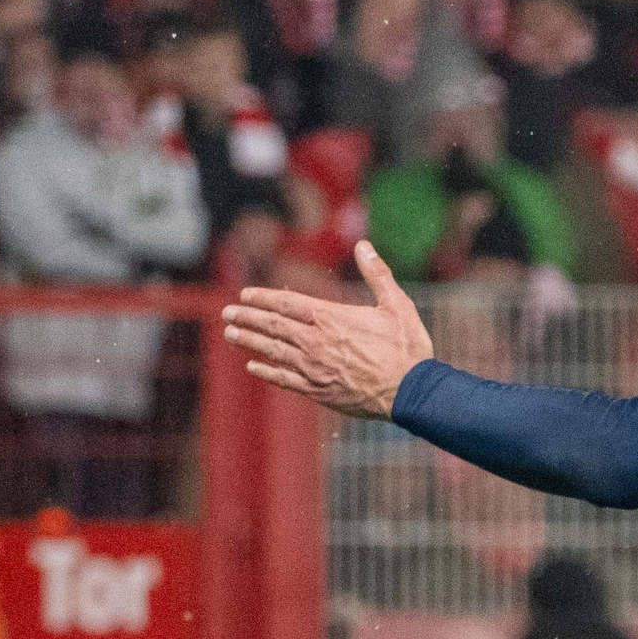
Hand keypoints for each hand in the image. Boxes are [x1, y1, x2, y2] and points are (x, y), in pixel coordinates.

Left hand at [218, 240, 432, 416]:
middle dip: (247, 318)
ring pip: (273, 351)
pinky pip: (284, 379)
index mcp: (331, 317)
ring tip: (230, 334)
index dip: (263, 298)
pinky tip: (253, 366)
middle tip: (227, 313)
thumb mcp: (397, 305)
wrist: (410, 393)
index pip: (287, 303)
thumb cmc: (406, 348)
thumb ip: (377, 274)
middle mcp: (315, 341)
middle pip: (272, 326)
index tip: (244, 295)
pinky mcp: (318, 390)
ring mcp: (313, 367)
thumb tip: (364, 245)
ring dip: (249, 341)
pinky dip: (267, 371)